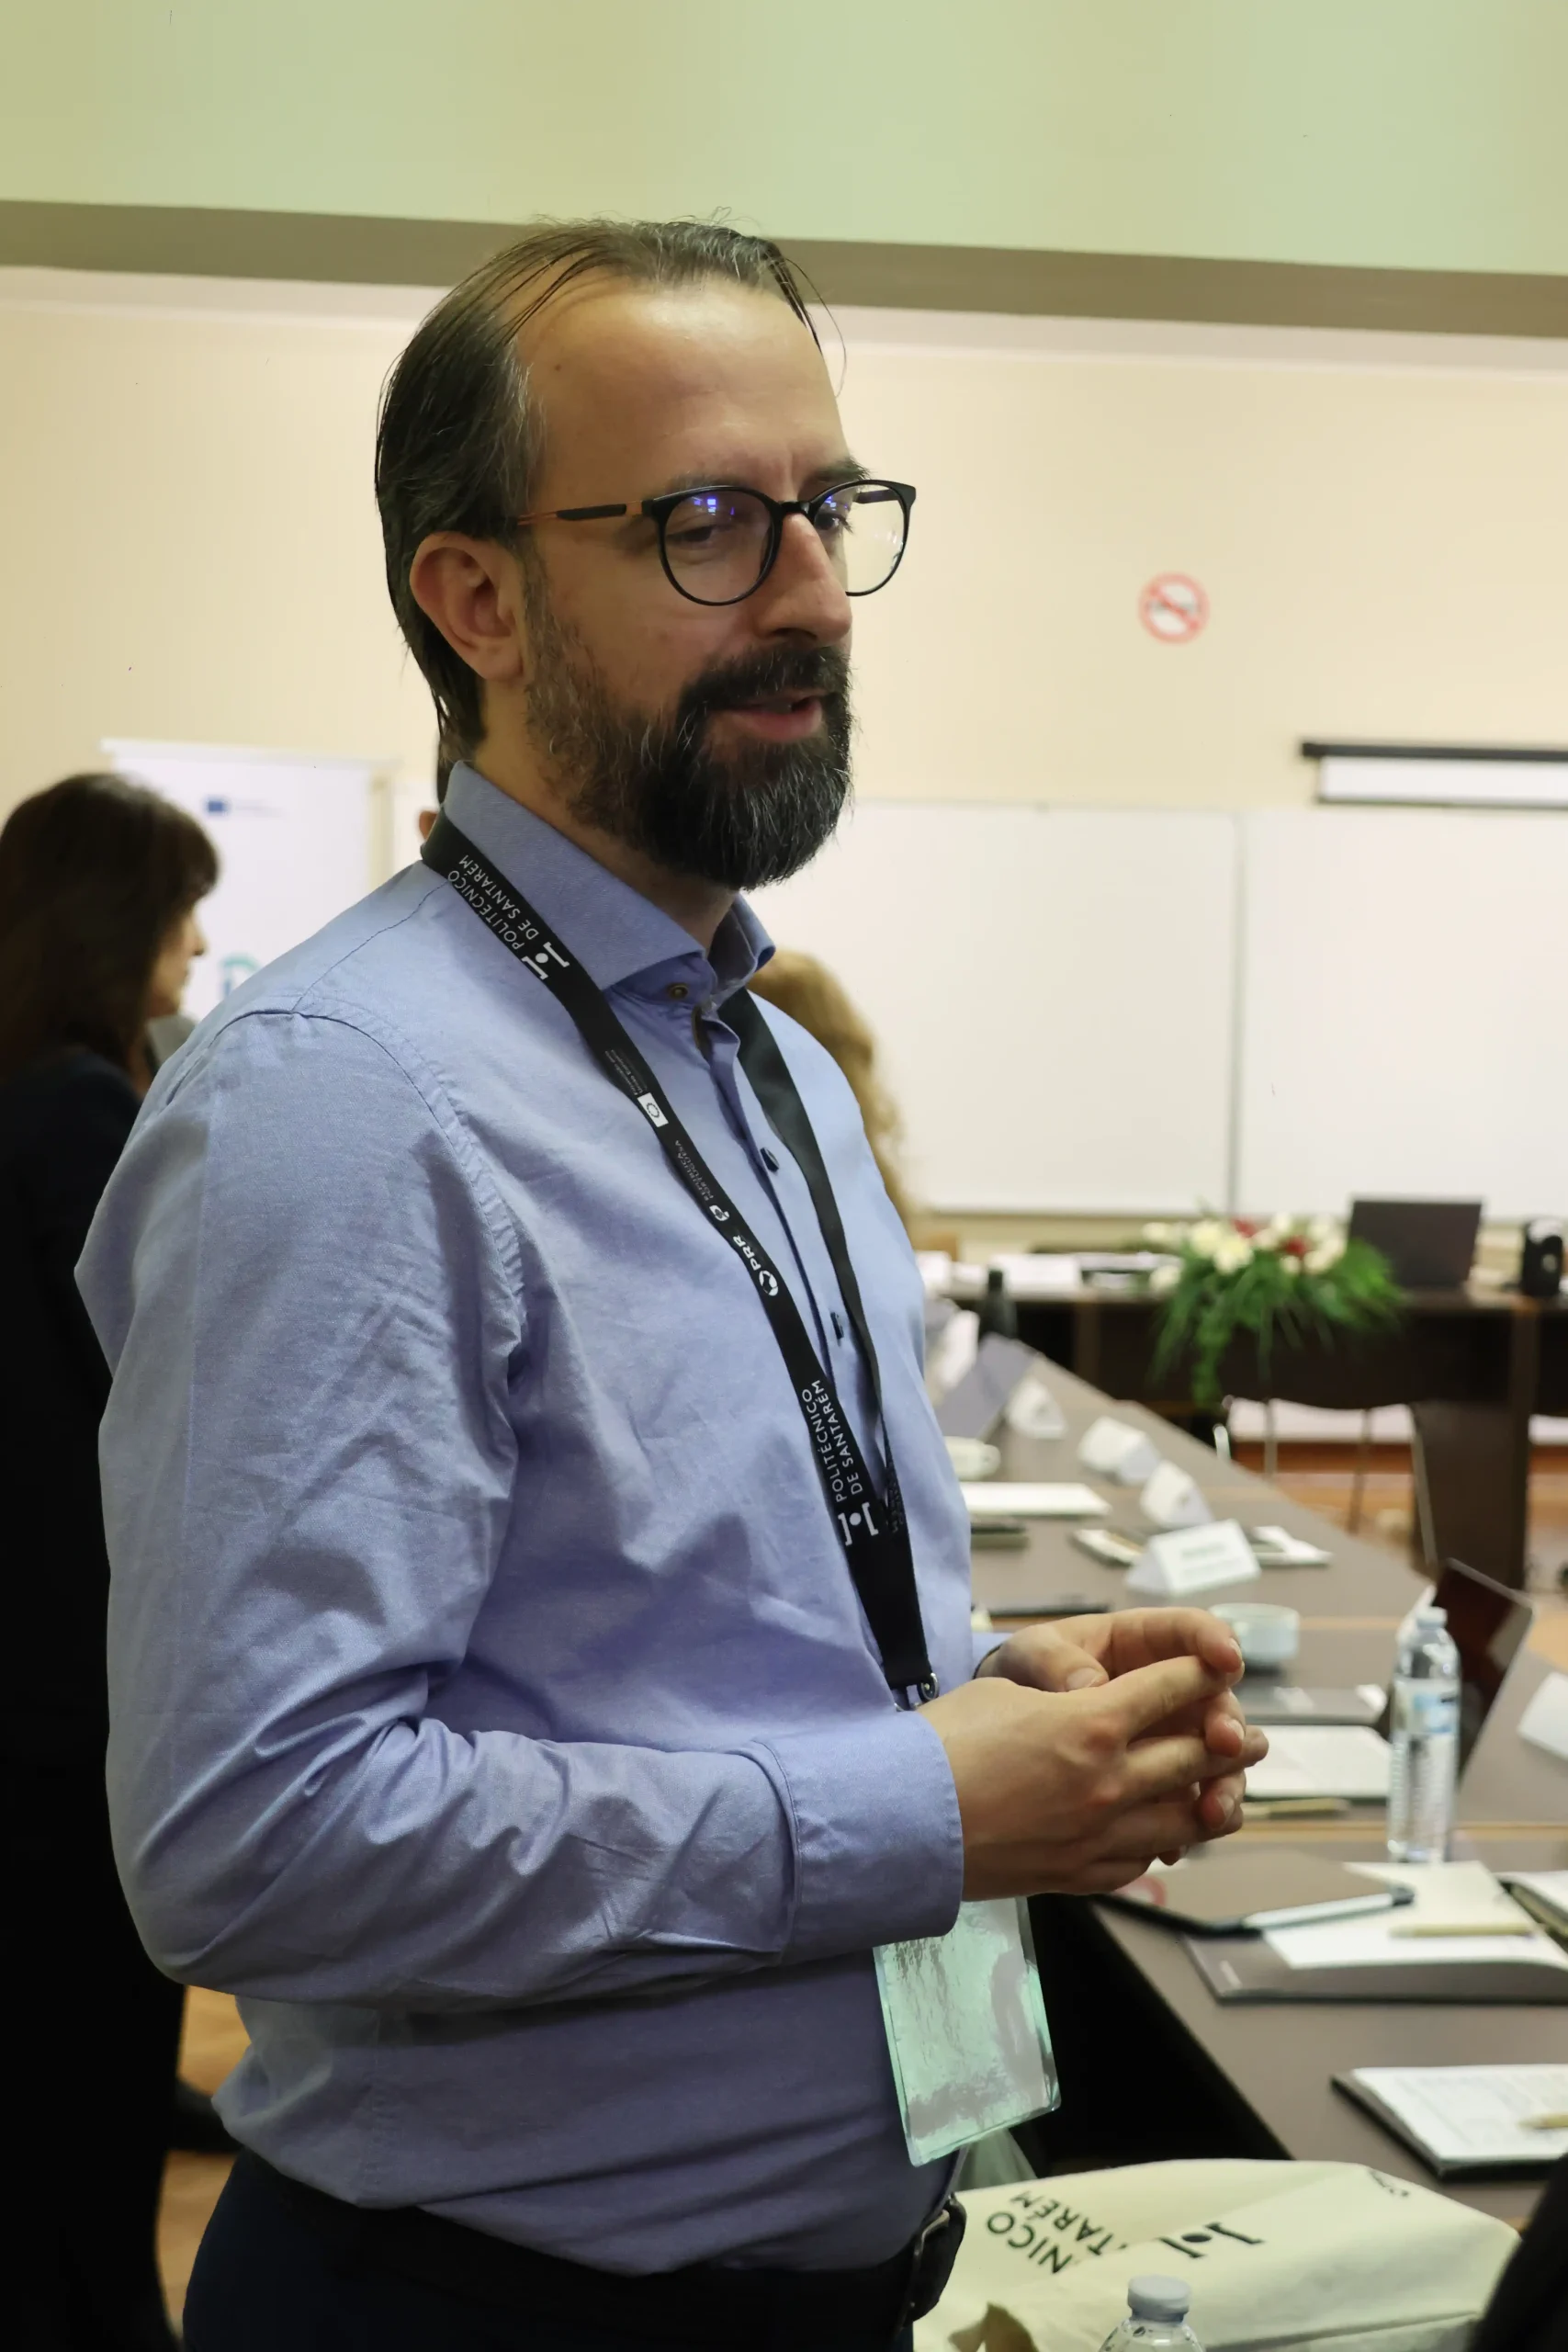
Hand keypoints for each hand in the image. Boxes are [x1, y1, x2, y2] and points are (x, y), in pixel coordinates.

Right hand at [925, 1643, 1264, 1898]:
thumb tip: (1094, 1703)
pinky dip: (1163, 1842)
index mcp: (1092, 1723)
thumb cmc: (943, 1746)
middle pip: (1193, 1756)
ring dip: (1212, 1800)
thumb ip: (1067, 1698)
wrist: (902, 1822)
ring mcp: (1100, 1834)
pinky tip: (1164, 1835)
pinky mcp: (1081, 1874)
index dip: (1200, 1673)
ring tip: (1228, 1793)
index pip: (1170, 1690)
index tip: (1219, 1666)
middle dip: (1229, 1740)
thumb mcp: (1007, 1692)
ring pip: (1183, 1818)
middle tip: (1251, 1737)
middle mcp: (1109, 1781)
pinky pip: (1143, 1857)